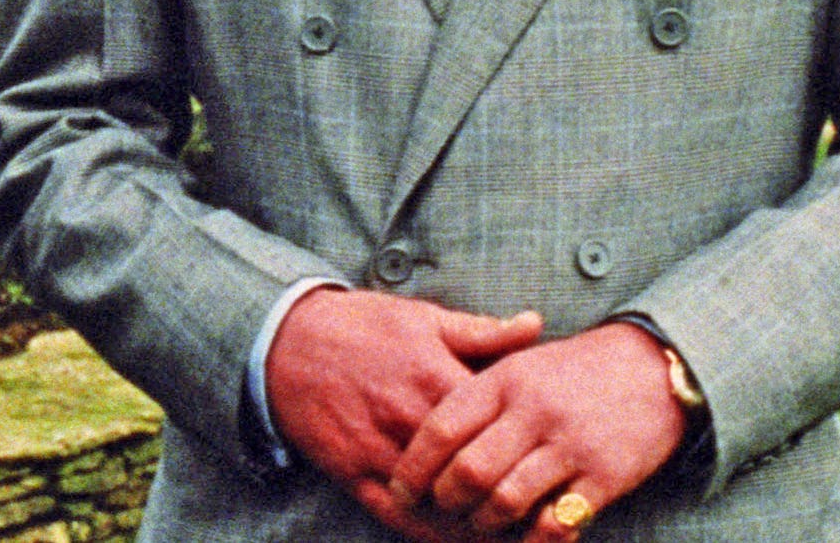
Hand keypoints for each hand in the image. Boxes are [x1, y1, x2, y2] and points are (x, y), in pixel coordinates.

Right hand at [264, 287, 542, 541]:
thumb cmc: (362, 326)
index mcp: (437, 379)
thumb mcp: (424, 318)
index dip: (531, 456)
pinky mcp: (353, 472)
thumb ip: (483, 331)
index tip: (553, 469)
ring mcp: (380, 450)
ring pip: (440, 506)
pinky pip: (398, 518)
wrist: (286, 338)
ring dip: (475, 525)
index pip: (500, 431)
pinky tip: (455, 539)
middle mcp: (411, 420)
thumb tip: (536, 325)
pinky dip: (432, 535)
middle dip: (510, 499)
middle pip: (475, 476)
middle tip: (542, 515)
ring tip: (507, 533)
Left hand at [386, 320, 685, 538]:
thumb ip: (474, 390)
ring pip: (506, 500)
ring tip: (479, 521)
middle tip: (441, 507)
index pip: (443, 427)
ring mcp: (570, 445)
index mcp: (505, 379)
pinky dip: (533, 538)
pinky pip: (556, 521)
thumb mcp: (520, 362)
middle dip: (446, 500)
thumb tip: (420, 426)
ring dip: (484, 522)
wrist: (652, 367)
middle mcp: (534, 411)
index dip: (415, 465)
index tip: (401, 488)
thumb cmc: (572, 370)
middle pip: (469, 470)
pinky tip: (526, 536)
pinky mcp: (604, 476)